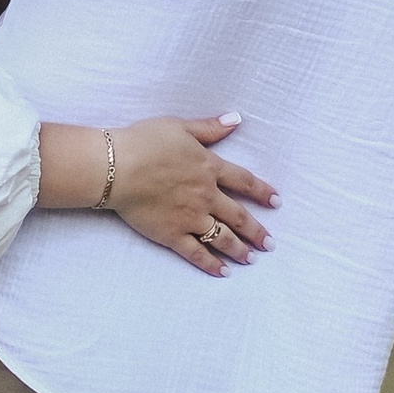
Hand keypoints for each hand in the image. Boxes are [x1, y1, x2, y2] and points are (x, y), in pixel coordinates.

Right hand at [110, 115, 275, 275]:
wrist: (117, 168)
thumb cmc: (144, 142)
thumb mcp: (180, 127)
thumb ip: (210, 127)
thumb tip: (236, 120)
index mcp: (209, 168)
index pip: (244, 182)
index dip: (262, 192)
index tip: (276, 201)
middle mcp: (206, 195)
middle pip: (239, 216)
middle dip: (257, 231)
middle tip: (270, 243)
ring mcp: (190, 217)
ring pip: (223, 237)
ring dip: (240, 249)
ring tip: (251, 258)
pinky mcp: (171, 234)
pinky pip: (196, 253)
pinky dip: (211, 264)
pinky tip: (224, 273)